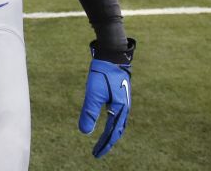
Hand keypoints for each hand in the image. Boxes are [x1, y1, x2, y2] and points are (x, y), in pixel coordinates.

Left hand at [80, 39, 133, 157]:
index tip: (96, 154)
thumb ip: (89, 113)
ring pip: (119, 123)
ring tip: (105, 141)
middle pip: (117, 130)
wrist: (112, 56)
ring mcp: (125, 101)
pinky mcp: (121, 95)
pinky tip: (109, 120)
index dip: (104, 145)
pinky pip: (119, 114)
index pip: (112, 133)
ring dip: (112, 133)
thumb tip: (84, 132)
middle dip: (108, 142)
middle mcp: (125, 108)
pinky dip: (114, 122)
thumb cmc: (103, 74)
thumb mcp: (93, 94)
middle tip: (98, 151)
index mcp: (120, 110)